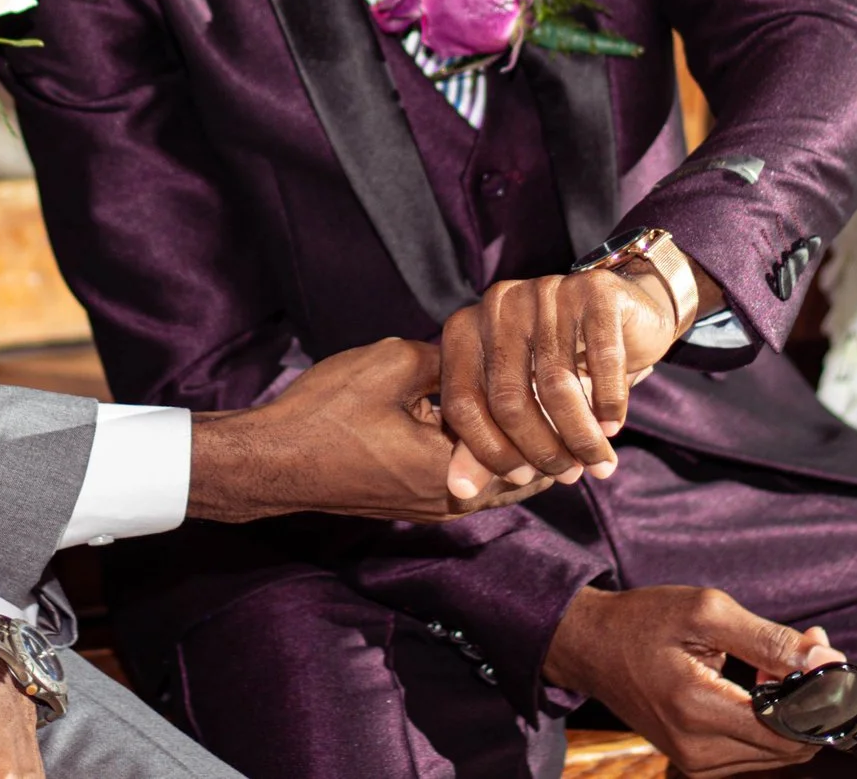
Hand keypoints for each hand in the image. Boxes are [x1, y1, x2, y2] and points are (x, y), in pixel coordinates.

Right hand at [186, 338, 551, 524]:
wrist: (272, 461)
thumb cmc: (326, 414)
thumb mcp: (393, 366)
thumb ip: (448, 359)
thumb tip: (481, 350)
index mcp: (457, 470)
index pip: (534, 448)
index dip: (562, 415)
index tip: (584, 387)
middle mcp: (454, 500)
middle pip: (527, 473)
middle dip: (554, 438)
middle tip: (582, 403)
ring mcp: (434, 507)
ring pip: (502, 480)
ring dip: (525, 449)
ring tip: (551, 413)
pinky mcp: (414, 502)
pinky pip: (473, 481)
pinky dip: (492, 455)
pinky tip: (494, 426)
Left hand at [440, 269, 688, 496]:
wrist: (625, 315)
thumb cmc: (561, 367)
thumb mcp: (520, 404)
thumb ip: (485, 443)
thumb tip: (460, 491)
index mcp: (464, 330)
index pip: (462, 403)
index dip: (489, 451)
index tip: (521, 478)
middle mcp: (497, 305)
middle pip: (508, 399)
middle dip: (541, 450)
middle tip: (567, 475)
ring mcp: (544, 291)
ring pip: (557, 386)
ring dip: (581, 436)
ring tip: (597, 462)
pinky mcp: (593, 290)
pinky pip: (601, 360)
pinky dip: (609, 402)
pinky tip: (613, 425)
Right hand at [545, 586, 843, 777]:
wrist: (589, 646)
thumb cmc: (643, 621)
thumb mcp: (707, 612)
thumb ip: (770, 640)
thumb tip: (827, 660)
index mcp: (697, 709)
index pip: (791, 731)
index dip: (819, 697)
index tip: (818, 658)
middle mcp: (697, 749)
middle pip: (790, 748)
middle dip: (805, 703)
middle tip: (792, 655)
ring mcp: (695, 763)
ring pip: (776, 755)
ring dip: (786, 715)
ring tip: (764, 669)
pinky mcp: (696, 765)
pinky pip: (754, 755)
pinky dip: (765, 725)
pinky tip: (751, 691)